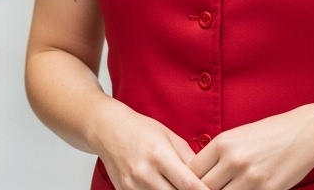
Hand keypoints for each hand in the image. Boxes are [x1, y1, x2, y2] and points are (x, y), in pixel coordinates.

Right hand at [90, 101, 207, 189]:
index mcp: (159, 155)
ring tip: (178, 186)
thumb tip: (206, 178)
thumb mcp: (169, 137)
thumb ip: (189, 159)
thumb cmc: (140, 130)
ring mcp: (132, 185)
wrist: (107, 129)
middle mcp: (144, 173)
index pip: (188, 185)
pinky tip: (164, 188)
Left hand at [190, 106, 313, 189]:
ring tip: (229, 189)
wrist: (306, 133)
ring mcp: (251, 177)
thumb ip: (217, 154)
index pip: (192, 171)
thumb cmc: (270, 133)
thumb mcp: (238, 136)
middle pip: (204, 188)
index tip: (195, 183)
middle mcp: (234, 160)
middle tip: (210, 189)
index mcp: (223, 143)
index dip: (190, 180)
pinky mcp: (268, 189)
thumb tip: (197, 174)